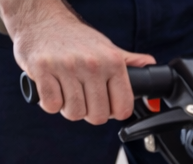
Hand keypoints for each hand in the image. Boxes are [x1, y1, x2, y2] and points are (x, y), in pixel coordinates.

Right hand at [0, 0, 153, 123]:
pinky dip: (49, 103)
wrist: (42, 19)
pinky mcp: (42, 68)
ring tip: (66, 93)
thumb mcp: (106, 47)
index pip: (122, 108)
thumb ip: (129, 60)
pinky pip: (51, 104)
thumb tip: (150, 64)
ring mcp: (67, 66)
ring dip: (68, 109)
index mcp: (113, 62)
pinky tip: (52, 90)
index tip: (105, 106)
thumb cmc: (76, 38)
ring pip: (74, 112)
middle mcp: (92, 64)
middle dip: (89, 113)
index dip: (113, 112)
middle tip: (82, 99)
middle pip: (97, 116)